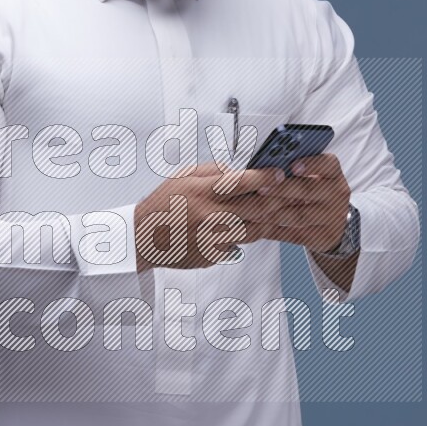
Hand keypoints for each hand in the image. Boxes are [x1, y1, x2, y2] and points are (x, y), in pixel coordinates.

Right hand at [134, 161, 266, 270]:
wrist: (144, 237)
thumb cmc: (163, 205)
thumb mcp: (183, 176)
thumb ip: (213, 170)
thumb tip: (239, 170)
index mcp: (203, 191)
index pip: (244, 181)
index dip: (266, 177)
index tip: (278, 174)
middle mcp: (211, 215)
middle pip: (258, 207)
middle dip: (276, 199)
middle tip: (282, 194)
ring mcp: (214, 238)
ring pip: (256, 230)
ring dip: (265, 220)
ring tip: (263, 212)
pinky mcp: (215, 254)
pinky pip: (240, 244)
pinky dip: (244, 235)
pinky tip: (240, 228)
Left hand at [217, 154, 351, 252]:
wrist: (333, 222)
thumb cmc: (313, 192)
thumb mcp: (311, 177)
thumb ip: (291, 171)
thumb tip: (262, 166)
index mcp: (333, 173)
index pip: (327, 164)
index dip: (310, 164)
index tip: (292, 166)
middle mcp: (337, 193)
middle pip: (308, 189)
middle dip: (281, 189)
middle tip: (260, 188)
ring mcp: (333, 216)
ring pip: (300, 215)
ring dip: (274, 213)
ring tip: (254, 211)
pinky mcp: (325, 237)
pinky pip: (296, 234)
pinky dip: (275, 230)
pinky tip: (259, 227)